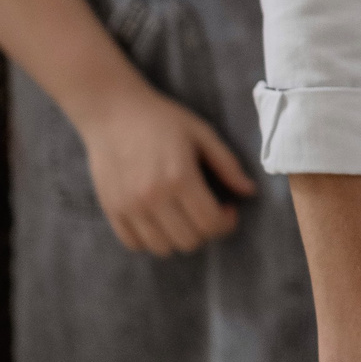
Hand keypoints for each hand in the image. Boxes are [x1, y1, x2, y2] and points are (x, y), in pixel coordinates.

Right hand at [76, 81, 254, 255]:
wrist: (114, 113)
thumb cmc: (163, 120)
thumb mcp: (203, 134)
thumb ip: (227, 165)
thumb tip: (249, 191)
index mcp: (180, 178)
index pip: (210, 223)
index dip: (227, 223)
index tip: (230, 210)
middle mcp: (152, 198)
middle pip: (188, 241)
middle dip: (207, 231)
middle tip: (210, 212)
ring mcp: (128, 207)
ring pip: (162, 248)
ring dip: (180, 238)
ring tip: (186, 217)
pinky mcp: (111, 210)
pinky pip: (134, 243)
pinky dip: (151, 239)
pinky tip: (161, 220)